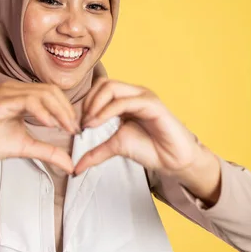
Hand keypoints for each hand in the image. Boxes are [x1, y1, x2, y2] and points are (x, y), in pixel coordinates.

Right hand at [0, 82, 78, 172]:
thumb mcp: (27, 147)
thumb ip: (49, 152)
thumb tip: (71, 164)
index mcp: (22, 96)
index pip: (53, 94)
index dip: (67, 109)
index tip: (76, 129)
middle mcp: (14, 89)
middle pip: (51, 91)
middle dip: (66, 110)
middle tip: (74, 129)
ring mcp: (6, 93)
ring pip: (42, 93)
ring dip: (58, 110)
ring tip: (65, 127)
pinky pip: (26, 100)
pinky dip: (42, 111)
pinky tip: (50, 124)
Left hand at [75, 78, 205, 176]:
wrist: (174, 160)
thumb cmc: (150, 149)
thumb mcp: (115, 147)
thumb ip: (95, 152)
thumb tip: (76, 167)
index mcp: (126, 99)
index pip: (99, 88)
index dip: (85, 103)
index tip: (79, 125)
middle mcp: (134, 93)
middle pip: (103, 83)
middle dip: (88, 102)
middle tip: (83, 124)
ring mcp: (144, 96)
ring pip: (111, 87)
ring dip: (95, 105)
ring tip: (89, 124)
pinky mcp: (152, 104)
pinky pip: (125, 101)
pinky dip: (107, 111)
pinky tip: (98, 124)